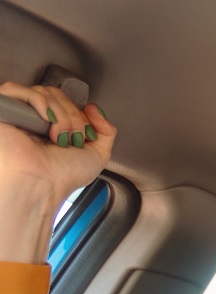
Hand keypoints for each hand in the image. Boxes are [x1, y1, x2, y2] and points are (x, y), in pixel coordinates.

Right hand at [0, 83, 114, 262]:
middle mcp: (36, 119)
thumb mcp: (98, 155)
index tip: (86, 134)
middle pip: (58, 95)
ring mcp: (20, 113)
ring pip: (43, 92)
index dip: (82, 114)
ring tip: (57, 136)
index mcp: (55, 126)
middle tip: (71, 139)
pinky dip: (37, 100)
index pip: (69, 102)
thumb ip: (106, 131)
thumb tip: (95, 109)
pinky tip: (45, 118)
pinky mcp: (4, 110)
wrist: (43, 182)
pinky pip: (16, 89)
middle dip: (74, 117)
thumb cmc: (64, 175)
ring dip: (60, 114)